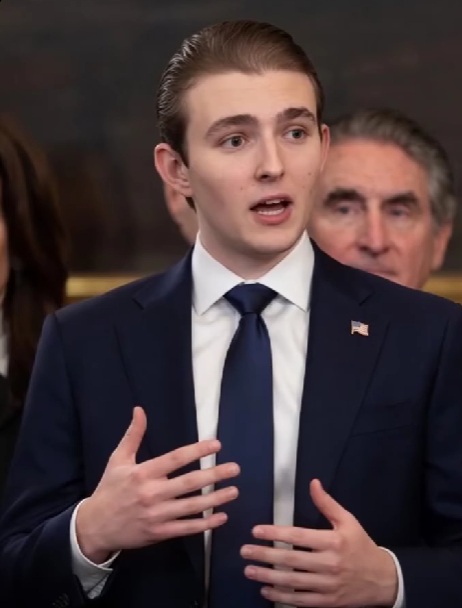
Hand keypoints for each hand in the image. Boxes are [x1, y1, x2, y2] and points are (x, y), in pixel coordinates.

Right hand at [76, 406, 238, 562]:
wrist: (94, 526)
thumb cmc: (110, 489)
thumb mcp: (118, 459)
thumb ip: (133, 435)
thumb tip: (140, 410)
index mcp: (143, 473)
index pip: (175, 459)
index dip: (197, 451)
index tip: (216, 445)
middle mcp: (152, 493)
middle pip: (189, 482)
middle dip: (214, 475)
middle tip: (235, 469)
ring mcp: (157, 515)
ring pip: (192, 506)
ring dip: (215, 499)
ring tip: (234, 491)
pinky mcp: (159, 533)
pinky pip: (186, 528)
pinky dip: (205, 524)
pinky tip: (220, 517)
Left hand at [241, 479, 397, 606]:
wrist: (383, 579)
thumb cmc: (361, 546)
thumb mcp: (348, 520)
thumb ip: (327, 503)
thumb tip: (313, 483)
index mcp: (333, 542)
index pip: (299, 537)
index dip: (276, 534)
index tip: (256, 531)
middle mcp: (329, 564)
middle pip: (291, 560)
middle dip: (265, 555)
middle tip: (245, 551)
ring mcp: (327, 586)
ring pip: (293, 582)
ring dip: (268, 577)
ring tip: (249, 571)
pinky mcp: (327, 602)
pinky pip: (300, 600)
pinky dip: (281, 597)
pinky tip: (266, 590)